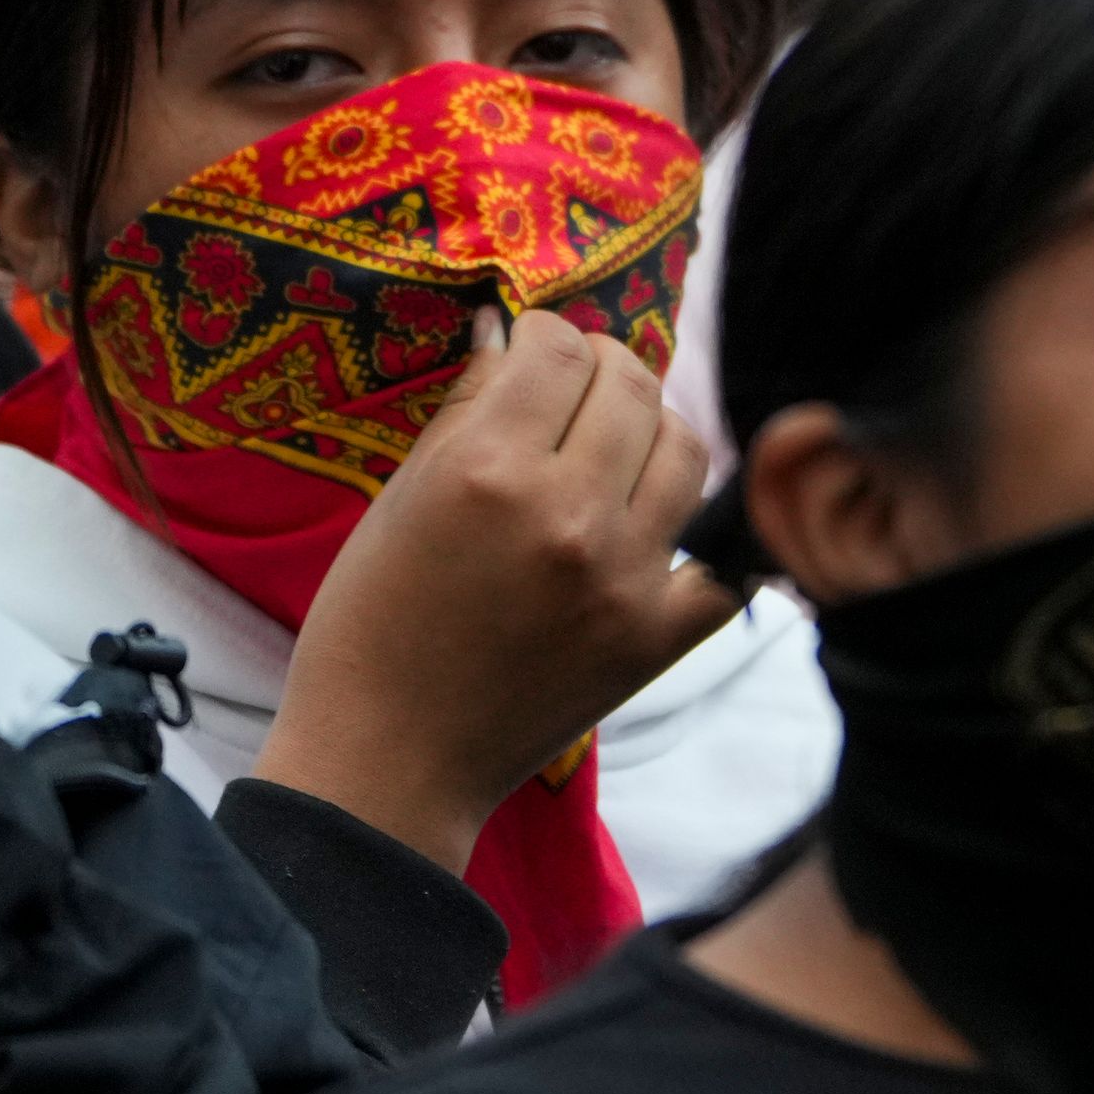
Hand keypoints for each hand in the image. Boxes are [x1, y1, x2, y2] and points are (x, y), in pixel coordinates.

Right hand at [255, 308, 732, 871]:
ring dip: (654, 432)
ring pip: (687, 448)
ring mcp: (626, 574)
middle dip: (604, 368)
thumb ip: (462, 411)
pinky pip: (723, 558)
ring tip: (617, 448)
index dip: (548, 333)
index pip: (560, 350)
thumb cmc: (370, 627)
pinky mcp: (662, 633)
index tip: (536, 348)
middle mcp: (568, 513)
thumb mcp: (395, 502)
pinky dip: (704, 539)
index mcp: (487, 471)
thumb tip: (506, 333)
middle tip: (579, 388)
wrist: (392, 760)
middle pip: (633, 385)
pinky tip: (665, 531)